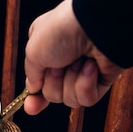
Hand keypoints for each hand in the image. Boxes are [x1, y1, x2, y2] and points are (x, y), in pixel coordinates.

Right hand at [23, 0, 123, 114]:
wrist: (96, 25)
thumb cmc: (62, 31)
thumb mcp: (33, 51)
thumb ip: (30, 75)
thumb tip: (33, 88)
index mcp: (45, 49)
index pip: (38, 81)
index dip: (34, 97)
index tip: (30, 107)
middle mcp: (64, 61)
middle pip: (52, 93)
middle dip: (54, 82)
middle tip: (60, 63)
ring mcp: (84, 71)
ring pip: (69, 99)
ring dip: (70, 81)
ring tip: (79, 60)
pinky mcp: (102, 79)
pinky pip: (87, 99)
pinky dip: (86, 84)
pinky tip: (91, 66)